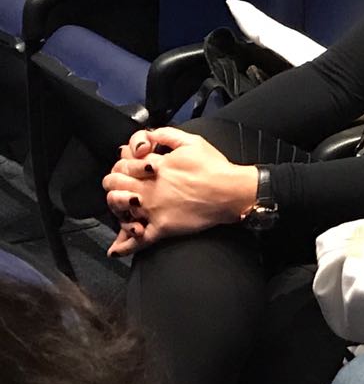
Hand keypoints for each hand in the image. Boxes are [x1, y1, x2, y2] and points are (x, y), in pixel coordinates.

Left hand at [102, 126, 258, 254]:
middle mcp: (150, 188)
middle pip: (114, 183)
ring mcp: (153, 209)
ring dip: (115, 205)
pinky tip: (115, 249)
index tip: (127, 164)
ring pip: (118, 208)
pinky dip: (124, 246)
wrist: (231, 192)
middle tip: (119, 182)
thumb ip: (167, 135)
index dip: (122, 162)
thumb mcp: (192, 141)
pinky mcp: (162, 228)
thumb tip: (149, 134)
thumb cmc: (214, 167)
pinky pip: (138, 240)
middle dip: (113, 180)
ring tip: (121, 203)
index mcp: (155, 166)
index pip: (123, 162)